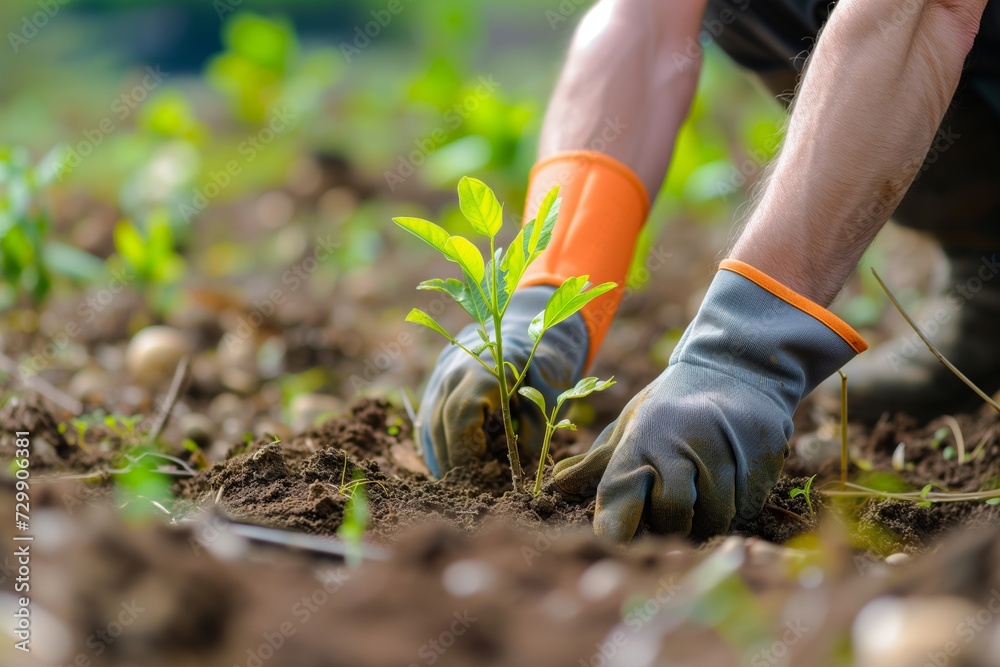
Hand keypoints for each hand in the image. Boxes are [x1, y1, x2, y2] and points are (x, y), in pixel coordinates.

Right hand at [416, 286, 588, 476]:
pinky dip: (432, 446)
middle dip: (451, 459)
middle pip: (440, 423)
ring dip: (438, 457)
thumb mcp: (550, 384)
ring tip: (452, 486)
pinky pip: (426, 420)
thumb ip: (540, 420)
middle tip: (466, 490)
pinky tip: (442, 468)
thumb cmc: (536, 358)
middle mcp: (453, 373)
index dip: (465, 449)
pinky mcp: (435, 387)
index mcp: (481, 371)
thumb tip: (528, 461)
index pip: (461, 416)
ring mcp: (440, 379)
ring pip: (428, 423)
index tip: (479, 475)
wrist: (516, 327)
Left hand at [552, 260, 864, 540]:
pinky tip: (728, 485)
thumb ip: (598, 461)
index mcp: (643, 437)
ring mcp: (725, 451)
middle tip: (669, 517)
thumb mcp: (631, 424)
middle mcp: (682, 443)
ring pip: (713, 517)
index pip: (622, 495)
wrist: (737, 367)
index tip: (618, 540)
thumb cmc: (673, 404)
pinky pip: (746, 507)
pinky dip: (735, 507)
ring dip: (704, 519)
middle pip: (673, 514)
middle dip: (669, 524)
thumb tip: (555, 485)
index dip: (618, 526)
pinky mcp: (760, 460)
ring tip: (700, 498)